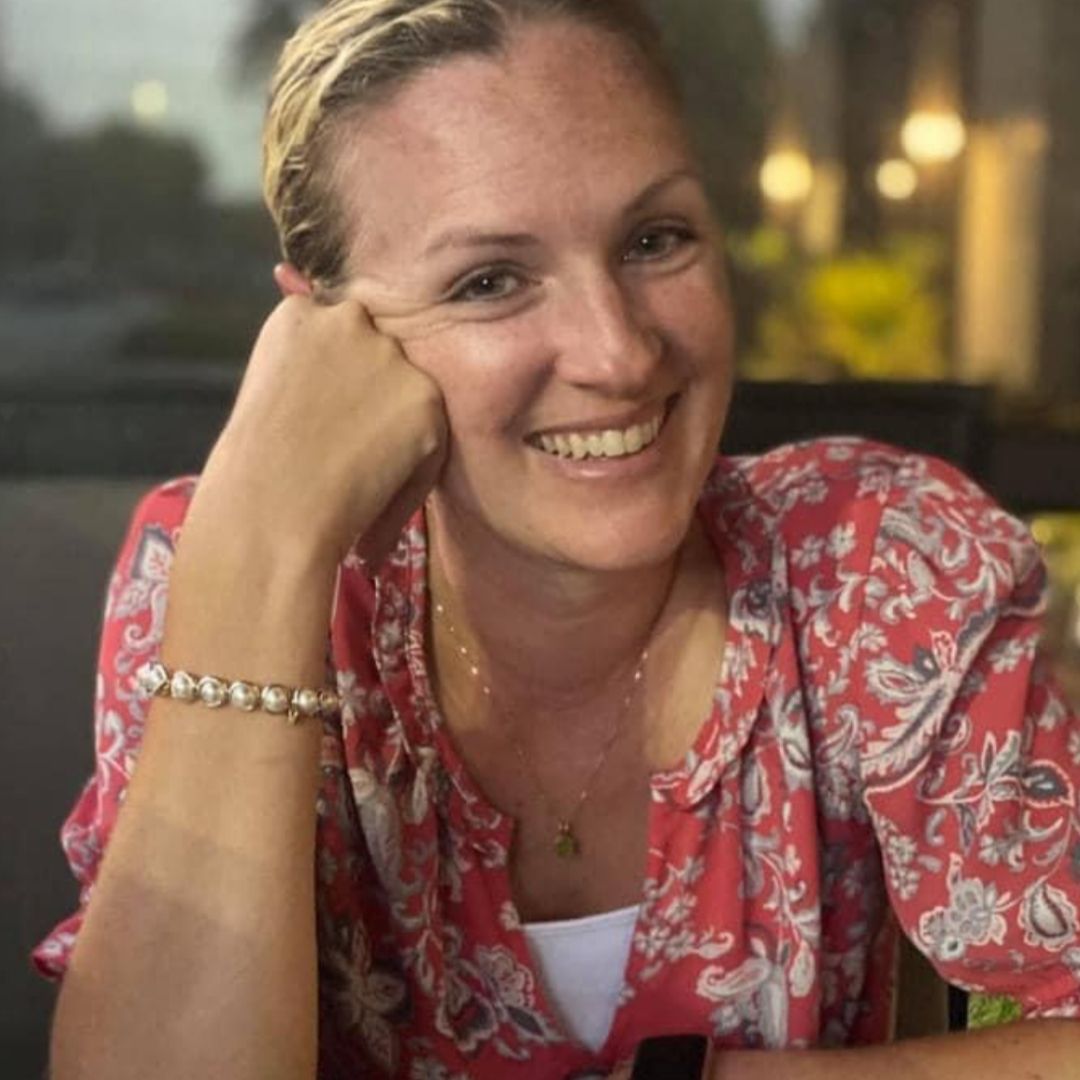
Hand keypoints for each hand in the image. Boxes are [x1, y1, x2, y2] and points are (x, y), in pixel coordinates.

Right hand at [193, 265, 447, 570]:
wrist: (267, 511)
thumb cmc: (254, 469)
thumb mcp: (270, 393)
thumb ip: (311, 371)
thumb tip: (347, 385)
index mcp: (299, 314)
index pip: (338, 337)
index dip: (337, 387)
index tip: (322, 425)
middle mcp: (348, 321)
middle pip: (378, 360)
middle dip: (369, 403)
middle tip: (342, 455)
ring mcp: (391, 358)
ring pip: (409, 400)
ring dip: (394, 438)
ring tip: (355, 484)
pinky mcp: (425, 400)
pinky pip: (431, 446)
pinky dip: (410, 482)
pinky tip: (371, 505)